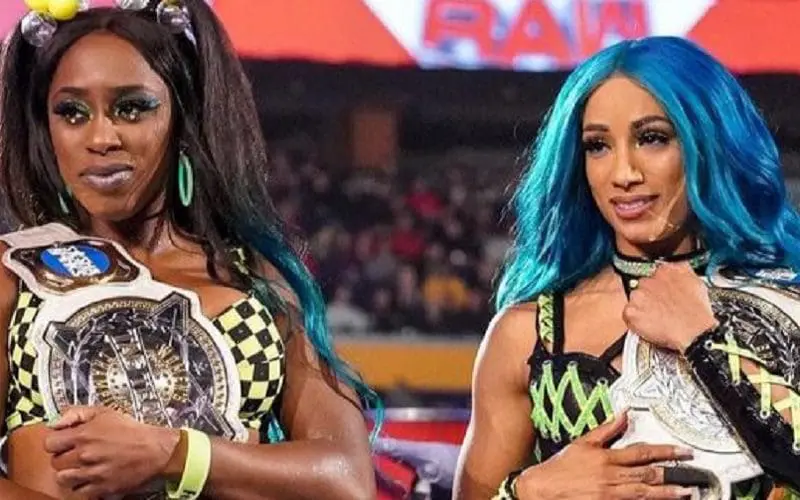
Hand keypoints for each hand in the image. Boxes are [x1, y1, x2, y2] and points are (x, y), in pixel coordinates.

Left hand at [44, 406, 180, 498]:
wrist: (155, 450)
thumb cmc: (133, 431)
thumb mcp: (105, 412)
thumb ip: (76, 413)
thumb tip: (55, 421)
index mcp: (83, 435)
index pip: (49, 443)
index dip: (56, 442)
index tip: (63, 442)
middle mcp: (84, 455)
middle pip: (55, 463)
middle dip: (65, 457)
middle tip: (76, 454)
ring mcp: (91, 473)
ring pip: (63, 479)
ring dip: (70, 474)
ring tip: (82, 468)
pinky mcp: (101, 488)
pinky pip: (79, 492)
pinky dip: (83, 486)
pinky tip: (91, 478)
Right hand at [515, 412, 694, 499]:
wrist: (541, 490)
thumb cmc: (560, 467)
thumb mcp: (582, 444)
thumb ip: (606, 430)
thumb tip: (624, 413)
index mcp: (606, 458)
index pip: (642, 452)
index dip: (664, 452)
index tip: (683, 451)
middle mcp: (611, 477)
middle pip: (648, 475)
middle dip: (672, 474)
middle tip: (692, 474)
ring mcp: (609, 495)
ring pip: (644, 493)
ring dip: (666, 493)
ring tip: (684, 493)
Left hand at [623, 262, 718, 351]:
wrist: (694, 331)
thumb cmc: (698, 311)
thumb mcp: (696, 282)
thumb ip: (682, 272)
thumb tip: (676, 270)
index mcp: (665, 270)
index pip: (654, 273)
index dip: (658, 286)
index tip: (662, 294)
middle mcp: (649, 280)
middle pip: (642, 285)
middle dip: (649, 296)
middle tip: (660, 308)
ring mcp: (638, 295)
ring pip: (635, 299)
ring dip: (642, 307)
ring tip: (656, 317)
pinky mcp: (631, 311)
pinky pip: (628, 314)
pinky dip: (636, 321)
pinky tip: (649, 324)